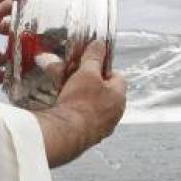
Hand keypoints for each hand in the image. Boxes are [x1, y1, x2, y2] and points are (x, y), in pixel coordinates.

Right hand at [36, 39, 126, 166]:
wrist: (66, 133)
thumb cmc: (80, 103)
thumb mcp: (86, 73)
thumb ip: (94, 57)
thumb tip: (100, 45)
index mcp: (119, 97)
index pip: (117, 77)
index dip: (102, 68)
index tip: (89, 65)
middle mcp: (114, 113)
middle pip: (101, 91)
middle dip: (85, 81)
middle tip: (71, 76)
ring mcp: (101, 126)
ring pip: (90, 104)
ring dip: (77, 95)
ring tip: (62, 89)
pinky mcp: (87, 135)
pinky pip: (81, 117)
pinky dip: (72, 110)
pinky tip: (60, 106)